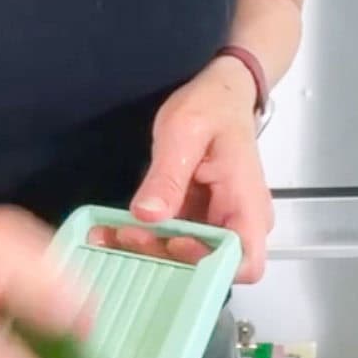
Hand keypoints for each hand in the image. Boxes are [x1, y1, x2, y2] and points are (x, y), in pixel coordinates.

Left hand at [106, 58, 273, 283]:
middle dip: (164, 256)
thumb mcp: (184, 132)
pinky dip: (146, 236)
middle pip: (209, 265)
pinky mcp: (197, 219)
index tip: (172, 240)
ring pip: (187, 256)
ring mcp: (218, 223)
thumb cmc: (213, 106)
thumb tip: (148, 215)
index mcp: (248, 204)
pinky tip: (114, 228)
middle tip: (124, 234)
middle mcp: (240, 221)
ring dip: (148, 249)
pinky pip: (173, 238)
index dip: (208, 263)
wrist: (220, 92)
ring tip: (109, 234)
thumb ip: (168, 175)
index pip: (245, 262)